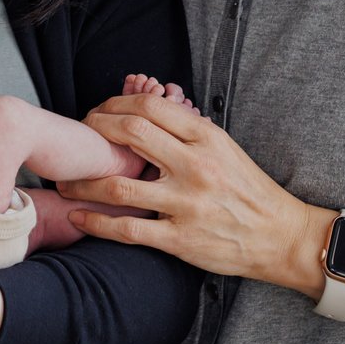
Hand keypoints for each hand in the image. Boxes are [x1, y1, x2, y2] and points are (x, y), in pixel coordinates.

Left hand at [59, 88, 330, 295]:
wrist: (281, 237)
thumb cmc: (249, 190)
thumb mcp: (224, 147)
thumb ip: (186, 131)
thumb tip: (144, 113)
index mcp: (206, 137)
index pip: (148, 106)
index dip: (113, 104)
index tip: (98, 113)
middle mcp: (194, 166)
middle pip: (128, 133)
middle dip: (93, 133)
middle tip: (77, 142)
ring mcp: (186, 203)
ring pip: (118, 185)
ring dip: (82, 182)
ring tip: (64, 182)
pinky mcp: (180, 239)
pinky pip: (126, 229)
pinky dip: (95, 222)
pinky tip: (77, 216)